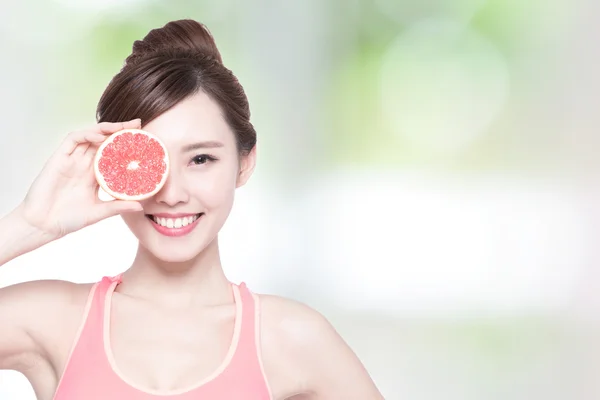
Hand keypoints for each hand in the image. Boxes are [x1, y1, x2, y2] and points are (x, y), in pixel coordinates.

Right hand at [18, 119, 144, 238]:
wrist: (43, 226)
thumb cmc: (69, 220)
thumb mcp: (99, 212)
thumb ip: (118, 207)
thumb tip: (140, 206)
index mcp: (95, 175)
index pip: (113, 154)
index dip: (126, 145)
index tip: (144, 139)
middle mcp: (84, 164)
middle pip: (104, 140)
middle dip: (120, 130)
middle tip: (137, 124)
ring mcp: (72, 160)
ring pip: (90, 136)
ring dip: (105, 128)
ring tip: (122, 127)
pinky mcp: (59, 159)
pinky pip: (73, 140)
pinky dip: (86, 135)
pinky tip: (100, 137)